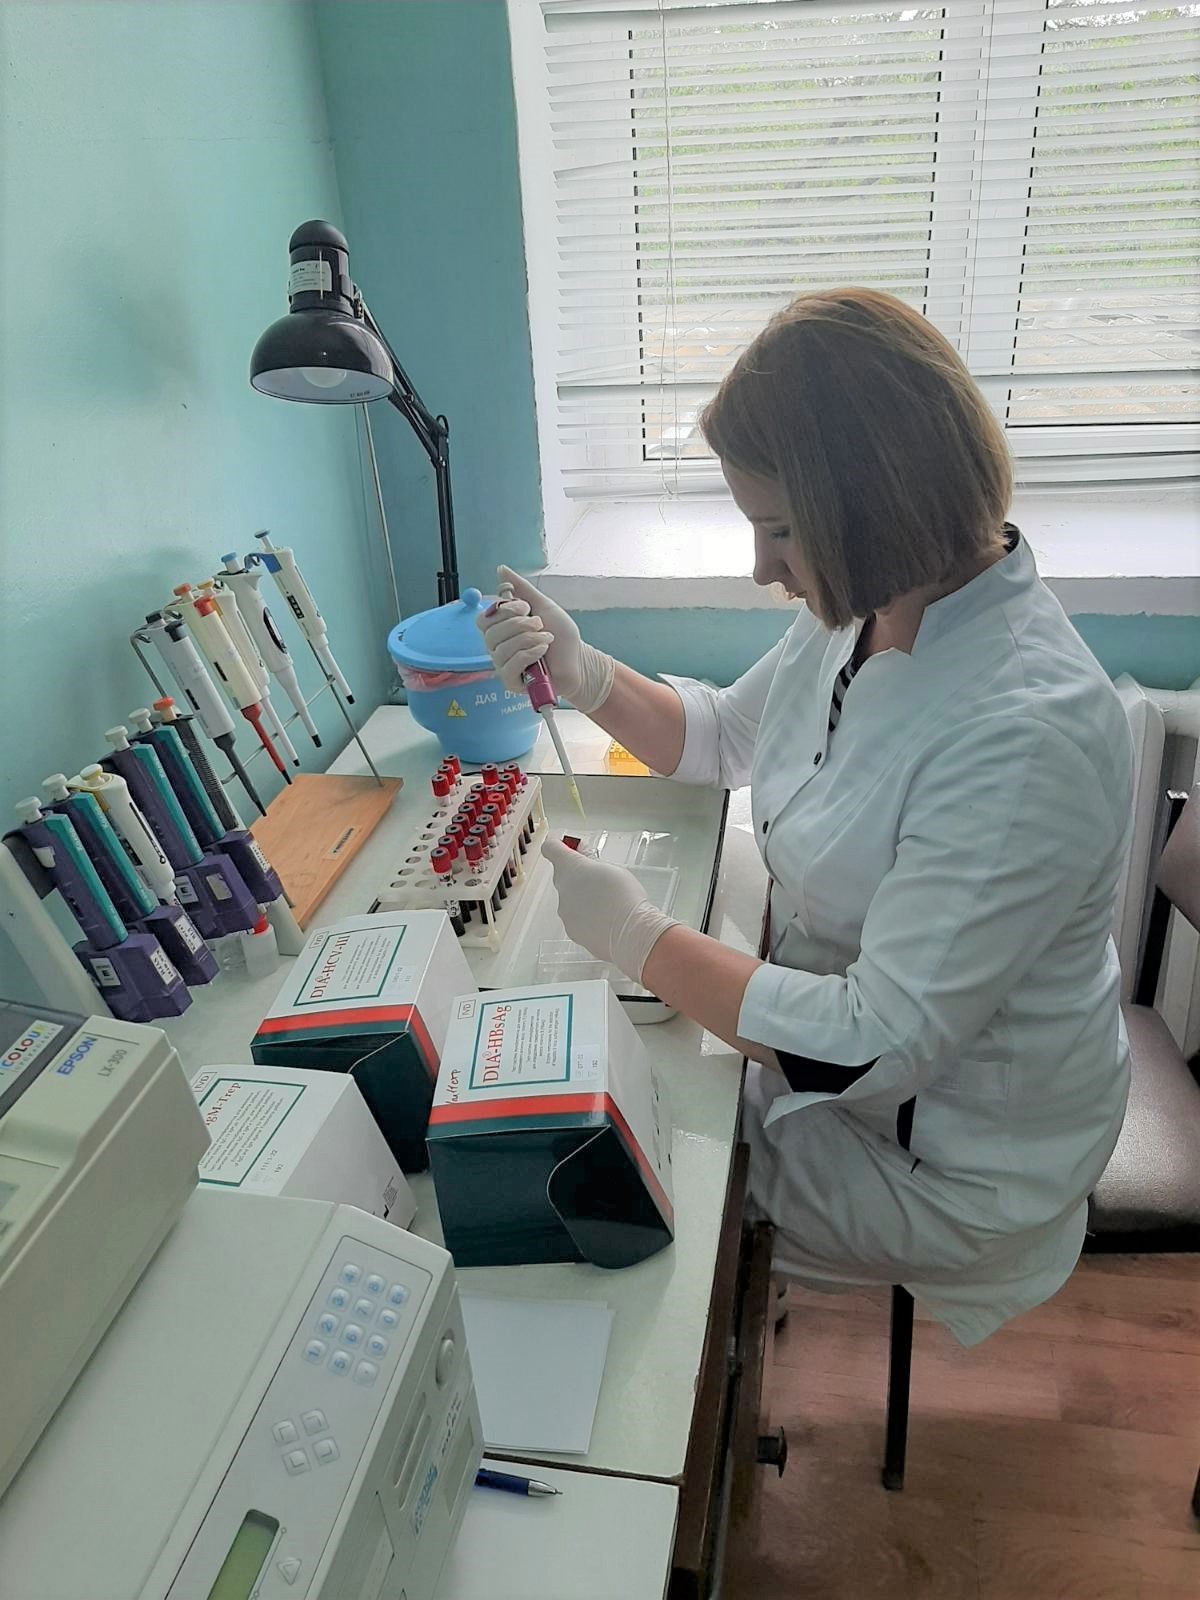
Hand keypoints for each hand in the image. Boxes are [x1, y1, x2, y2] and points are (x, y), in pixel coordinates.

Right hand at [475, 566, 613, 714]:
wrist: (579, 659)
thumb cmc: (560, 635)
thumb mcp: (542, 605)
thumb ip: (521, 588)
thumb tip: (501, 570)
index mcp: (500, 629)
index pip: (484, 618)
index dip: (503, 610)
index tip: (525, 607)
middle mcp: (497, 647)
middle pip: (491, 633)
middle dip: (519, 625)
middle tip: (539, 624)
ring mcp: (503, 666)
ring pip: (503, 649)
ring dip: (529, 639)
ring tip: (547, 639)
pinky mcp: (512, 682)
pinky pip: (510, 666)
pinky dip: (529, 654)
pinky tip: (543, 652)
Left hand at [543, 836, 676, 983]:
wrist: (630, 933)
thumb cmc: (624, 897)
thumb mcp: (612, 868)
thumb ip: (592, 858)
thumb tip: (583, 852)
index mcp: (571, 868)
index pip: (551, 849)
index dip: (558, 846)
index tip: (567, 846)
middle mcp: (563, 890)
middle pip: (564, 876)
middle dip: (578, 874)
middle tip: (599, 876)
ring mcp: (566, 912)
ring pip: (570, 898)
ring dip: (583, 896)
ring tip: (607, 900)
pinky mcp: (573, 930)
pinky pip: (577, 917)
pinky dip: (587, 916)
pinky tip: (606, 917)